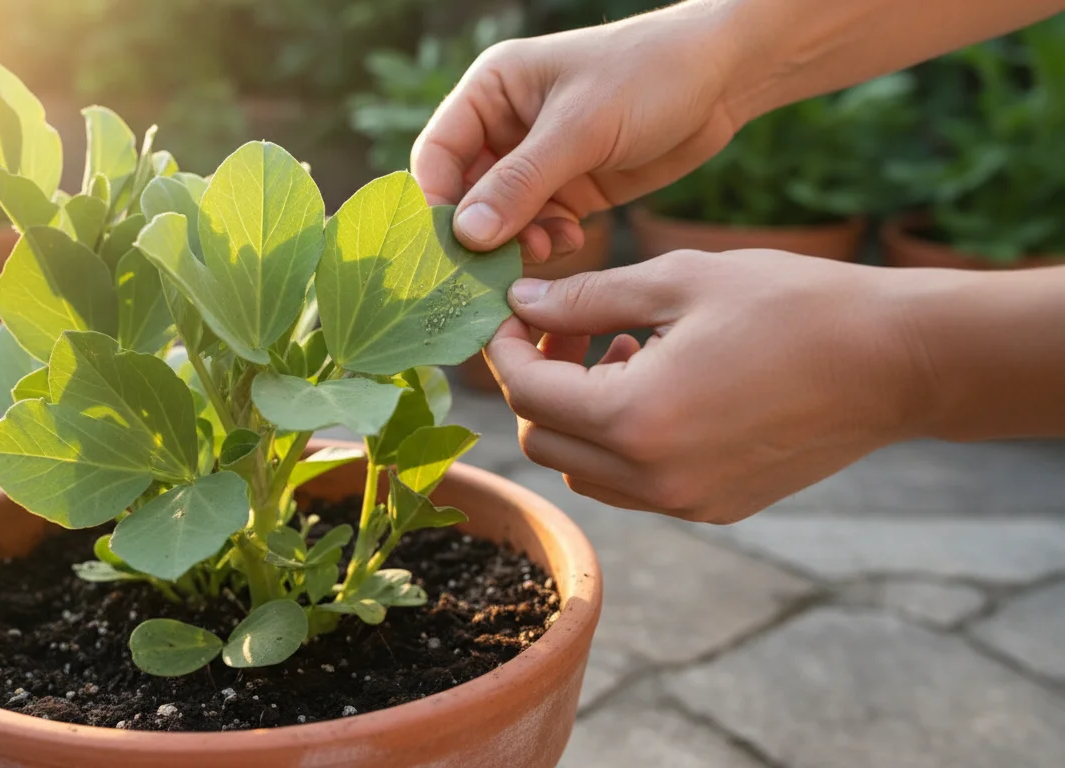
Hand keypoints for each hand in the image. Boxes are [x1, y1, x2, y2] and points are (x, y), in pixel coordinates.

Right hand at [411, 4, 745, 261]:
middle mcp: (504, 127)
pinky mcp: (570, 190)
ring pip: (502, 220)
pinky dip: (547, 243)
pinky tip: (572, 240)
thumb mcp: (581, 127)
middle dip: (478, 233)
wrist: (723, 77)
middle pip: (464, 195)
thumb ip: (521, 183)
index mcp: (491, 91)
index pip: (437, 155)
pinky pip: (539, 229)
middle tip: (492, 270)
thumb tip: (466, 235)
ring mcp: (537, 162)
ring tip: (544, 248)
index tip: (448, 247)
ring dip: (516, 243)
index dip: (434, 202)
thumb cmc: (648, 75)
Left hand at [485, 250, 931, 523]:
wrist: (896, 362)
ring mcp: (686, 501)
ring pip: (584, 471)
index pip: (527, 397)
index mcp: (636, 419)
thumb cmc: (792, 305)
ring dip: (578, 415)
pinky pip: (634, 485)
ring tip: (620, 349)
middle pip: (544, 442)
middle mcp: (654, 478)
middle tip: (565, 327)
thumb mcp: (679, 282)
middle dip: (537, 383)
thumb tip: (522, 303)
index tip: (512, 313)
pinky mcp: (716, 507)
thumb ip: (587, 298)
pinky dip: (621, 441)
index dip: (506, 351)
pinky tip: (658, 383)